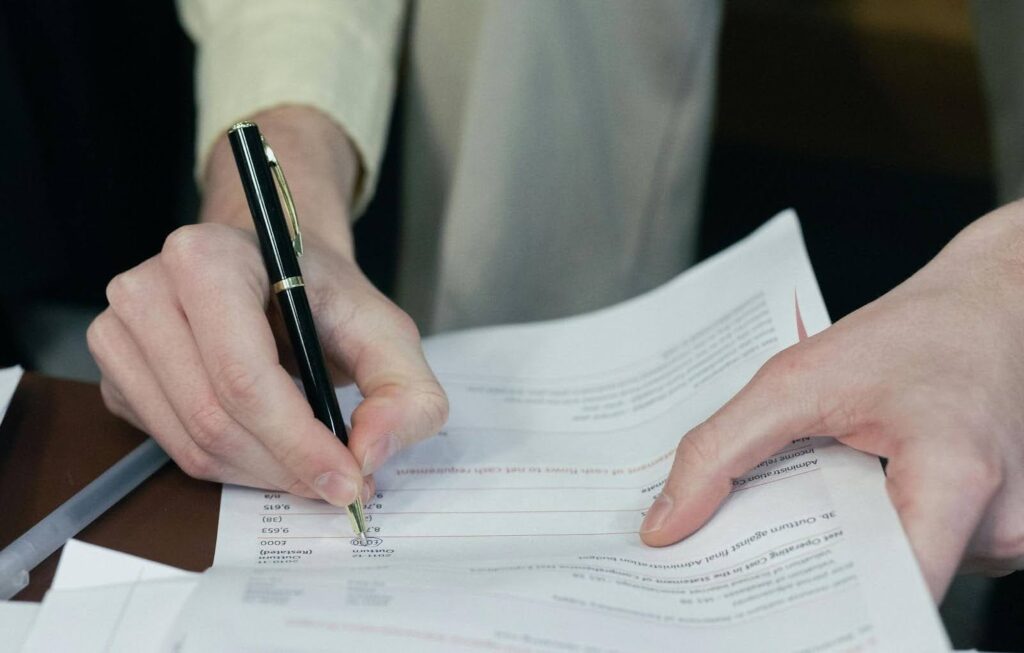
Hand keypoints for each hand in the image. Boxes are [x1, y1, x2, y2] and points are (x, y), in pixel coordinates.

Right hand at [87, 106, 447, 505]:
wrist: (280, 279)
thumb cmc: (326, 300)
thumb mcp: (387, 333)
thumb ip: (404, 393)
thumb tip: (370, 454)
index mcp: (208, 258)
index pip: (243, 376)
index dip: (298, 442)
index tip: (348, 480)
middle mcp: (147, 290)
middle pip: (216, 417)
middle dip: (287, 466)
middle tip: (341, 482)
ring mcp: (119, 335)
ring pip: (193, 444)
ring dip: (263, 473)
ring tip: (312, 463)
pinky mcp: (118, 377)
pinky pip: (174, 448)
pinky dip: (233, 466)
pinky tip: (270, 444)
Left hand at [640, 202, 1023, 599]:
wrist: (994, 307)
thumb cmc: (913, 334)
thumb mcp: (799, 378)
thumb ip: (723, 449)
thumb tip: (665, 527)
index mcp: (955, 478)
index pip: (886, 588)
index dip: (819, 610)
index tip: (751, 608)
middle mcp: (997, 525)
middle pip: (883, 585)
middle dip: (810, 574)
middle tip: (738, 561)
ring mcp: (1007, 536)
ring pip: (902, 572)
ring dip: (846, 546)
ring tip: (804, 505)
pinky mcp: (998, 533)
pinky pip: (924, 555)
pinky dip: (878, 532)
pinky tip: (850, 496)